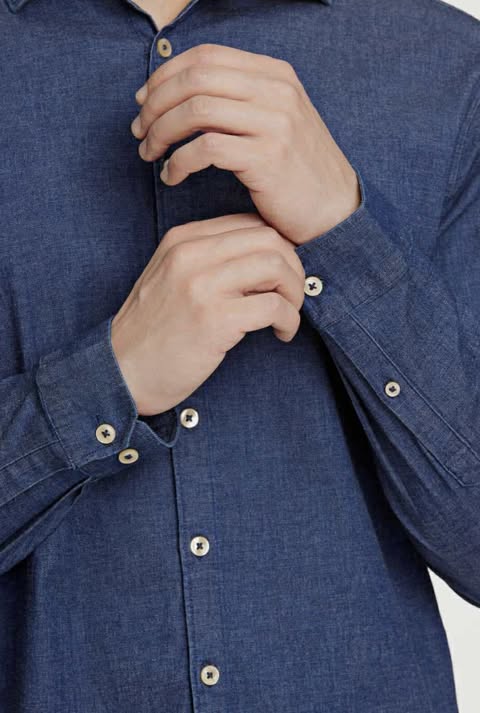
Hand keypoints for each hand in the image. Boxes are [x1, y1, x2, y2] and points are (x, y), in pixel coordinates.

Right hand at [111, 214, 304, 415]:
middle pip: (269, 239)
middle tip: (292, 295)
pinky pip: (273, 307)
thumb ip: (208, 262)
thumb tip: (264, 261)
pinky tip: (281, 333)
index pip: (249, 223)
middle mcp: (191, 255)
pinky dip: (289, 320)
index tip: (282, 275)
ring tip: (288, 315)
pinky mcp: (214, 319)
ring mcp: (201, 285)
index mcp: (181, 240)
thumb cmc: (152, 332)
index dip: (278, 248)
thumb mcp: (170, 279)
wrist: (122, 372)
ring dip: (294, 293)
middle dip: (294, 266)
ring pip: (276, 266)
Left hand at [130, 44, 360, 245]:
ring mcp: (274, 123)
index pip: (206, 56)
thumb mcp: (275, 121)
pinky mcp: (267, 158)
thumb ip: (238, 100)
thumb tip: (180, 93)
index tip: (143, 101)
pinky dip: (178, 162)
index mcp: (275, 74)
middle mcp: (276, 91)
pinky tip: (172, 177)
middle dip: (155, 104)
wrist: (335, 209)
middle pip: (195, 79)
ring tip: (149, 154)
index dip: (165, 75)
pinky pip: (206, 149)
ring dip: (161, 133)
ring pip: (196, 111)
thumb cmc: (296, 171)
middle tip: (139, 131)